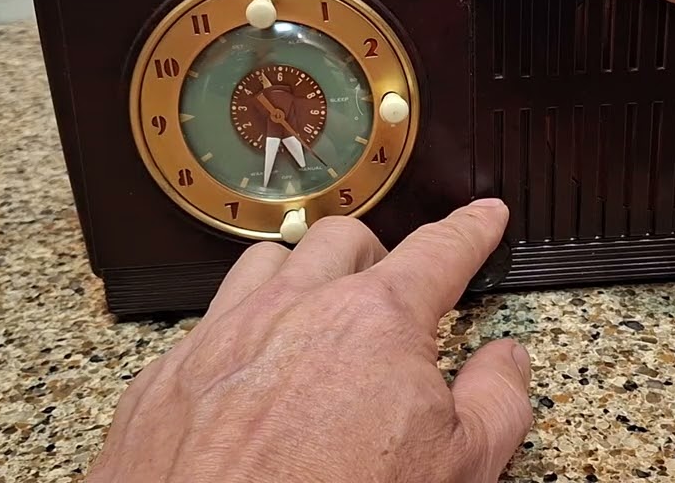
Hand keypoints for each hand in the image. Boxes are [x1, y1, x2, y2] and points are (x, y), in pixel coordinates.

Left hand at [86, 200, 531, 482]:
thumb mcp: (461, 470)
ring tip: (319, 312)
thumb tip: (506, 361)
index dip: (469, 229)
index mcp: (375, 322)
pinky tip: (253, 368)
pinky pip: (212, 318)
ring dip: (304, 274)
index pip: (438, 251)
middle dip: (378, 253)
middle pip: (345, 239)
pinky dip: (244, 326)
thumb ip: (497, 401)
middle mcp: (294, 309)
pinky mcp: (169, 375)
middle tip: (393, 291)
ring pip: (270, 262)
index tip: (481, 217)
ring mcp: (224, 336)